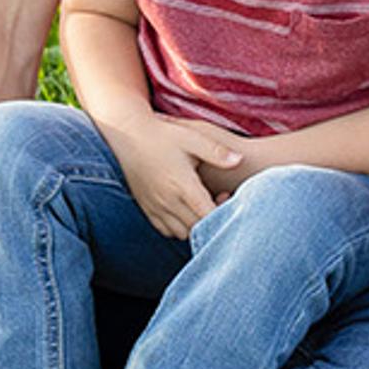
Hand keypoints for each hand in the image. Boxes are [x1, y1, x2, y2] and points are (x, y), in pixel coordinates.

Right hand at [97, 112, 246, 237]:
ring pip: (182, 233)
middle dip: (212, 220)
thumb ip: (217, 152)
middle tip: (218, 199)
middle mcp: (168, 201)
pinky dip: (179, 227)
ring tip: (202, 206)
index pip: (208, 215)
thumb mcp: (193, 137)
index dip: (223, 213)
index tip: (227, 196)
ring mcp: (155, 207)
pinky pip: (166, 230)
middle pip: (197, 228)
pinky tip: (186, 210)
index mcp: (183, 185)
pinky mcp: (146, 209)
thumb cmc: (164, 135)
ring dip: (196, 226)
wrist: (128, 136)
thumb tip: (240, 160)